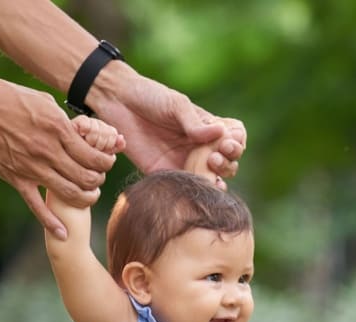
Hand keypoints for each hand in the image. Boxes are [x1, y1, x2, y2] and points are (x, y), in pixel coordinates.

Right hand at [0, 73, 123, 237]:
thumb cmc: (8, 96)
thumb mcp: (44, 101)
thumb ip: (63, 120)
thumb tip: (79, 131)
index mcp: (58, 128)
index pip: (93, 154)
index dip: (106, 161)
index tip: (106, 161)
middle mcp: (48, 151)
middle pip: (86, 177)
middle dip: (98, 181)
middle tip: (99, 179)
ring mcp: (32, 168)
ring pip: (69, 194)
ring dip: (85, 199)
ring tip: (88, 196)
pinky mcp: (16, 179)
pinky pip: (37, 206)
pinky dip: (52, 223)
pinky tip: (63, 233)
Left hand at [91, 65, 245, 181]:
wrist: (118, 104)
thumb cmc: (150, 97)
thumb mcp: (176, 105)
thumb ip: (195, 123)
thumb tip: (220, 134)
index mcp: (206, 127)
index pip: (235, 138)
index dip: (237, 143)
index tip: (227, 142)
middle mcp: (199, 146)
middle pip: (227, 162)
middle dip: (228, 162)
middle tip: (215, 157)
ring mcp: (184, 162)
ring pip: (211, 178)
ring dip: (217, 177)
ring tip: (210, 167)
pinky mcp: (166, 174)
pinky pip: (185, 188)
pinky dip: (196, 190)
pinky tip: (200, 187)